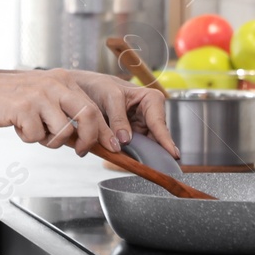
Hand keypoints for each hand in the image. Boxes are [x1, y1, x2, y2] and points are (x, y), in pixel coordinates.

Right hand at [0, 68, 121, 154]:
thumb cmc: (11, 99)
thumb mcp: (43, 97)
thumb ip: (65, 112)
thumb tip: (87, 138)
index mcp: (63, 81)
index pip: (93, 107)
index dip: (104, 129)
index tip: (111, 145)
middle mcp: (55, 84)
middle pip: (87, 115)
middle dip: (88, 139)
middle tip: (81, 151)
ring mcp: (40, 95)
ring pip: (63, 131)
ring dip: (50, 141)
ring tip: (35, 131)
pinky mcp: (24, 107)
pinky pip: (37, 136)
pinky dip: (28, 137)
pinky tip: (18, 125)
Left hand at [60, 69, 178, 159]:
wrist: (80, 89)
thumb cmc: (98, 85)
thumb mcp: (109, 96)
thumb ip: (118, 118)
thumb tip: (125, 140)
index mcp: (151, 100)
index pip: (159, 123)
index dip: (165, 140)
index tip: (173, 154)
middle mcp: (149, 115)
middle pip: (156, 139)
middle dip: (154, 152)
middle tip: (158, 168)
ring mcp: (139, 127)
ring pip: (146, 147)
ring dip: (142, 156)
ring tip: (146, 168)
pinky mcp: (129, 136)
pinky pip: (133, 149)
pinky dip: (130, 156)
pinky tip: (130, 164)